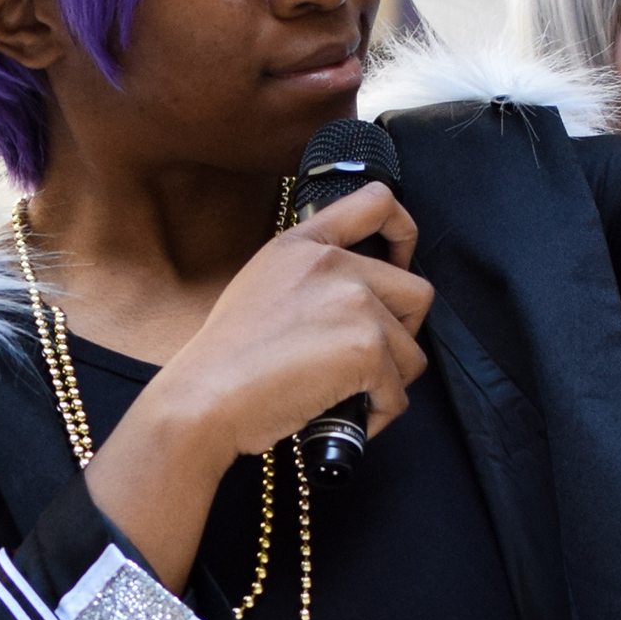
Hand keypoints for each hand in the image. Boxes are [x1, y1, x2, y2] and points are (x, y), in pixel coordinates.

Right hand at [86, 183, 432, 590]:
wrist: (205, 399)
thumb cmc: (223, 360)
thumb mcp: (260, 285)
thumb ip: (309, 275)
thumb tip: (355, 301)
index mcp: (304, 244)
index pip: (378, 202)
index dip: (403, 233)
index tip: (399, 263)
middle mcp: (334, 264)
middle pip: (416, 293)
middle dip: (401, 333)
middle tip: (366, 361)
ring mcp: (355, 304)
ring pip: (412, 352)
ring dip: (388, 382)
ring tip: (346, 396)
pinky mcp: (367, 348)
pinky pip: (398, 393)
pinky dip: (377, 414)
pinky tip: (342, 417)